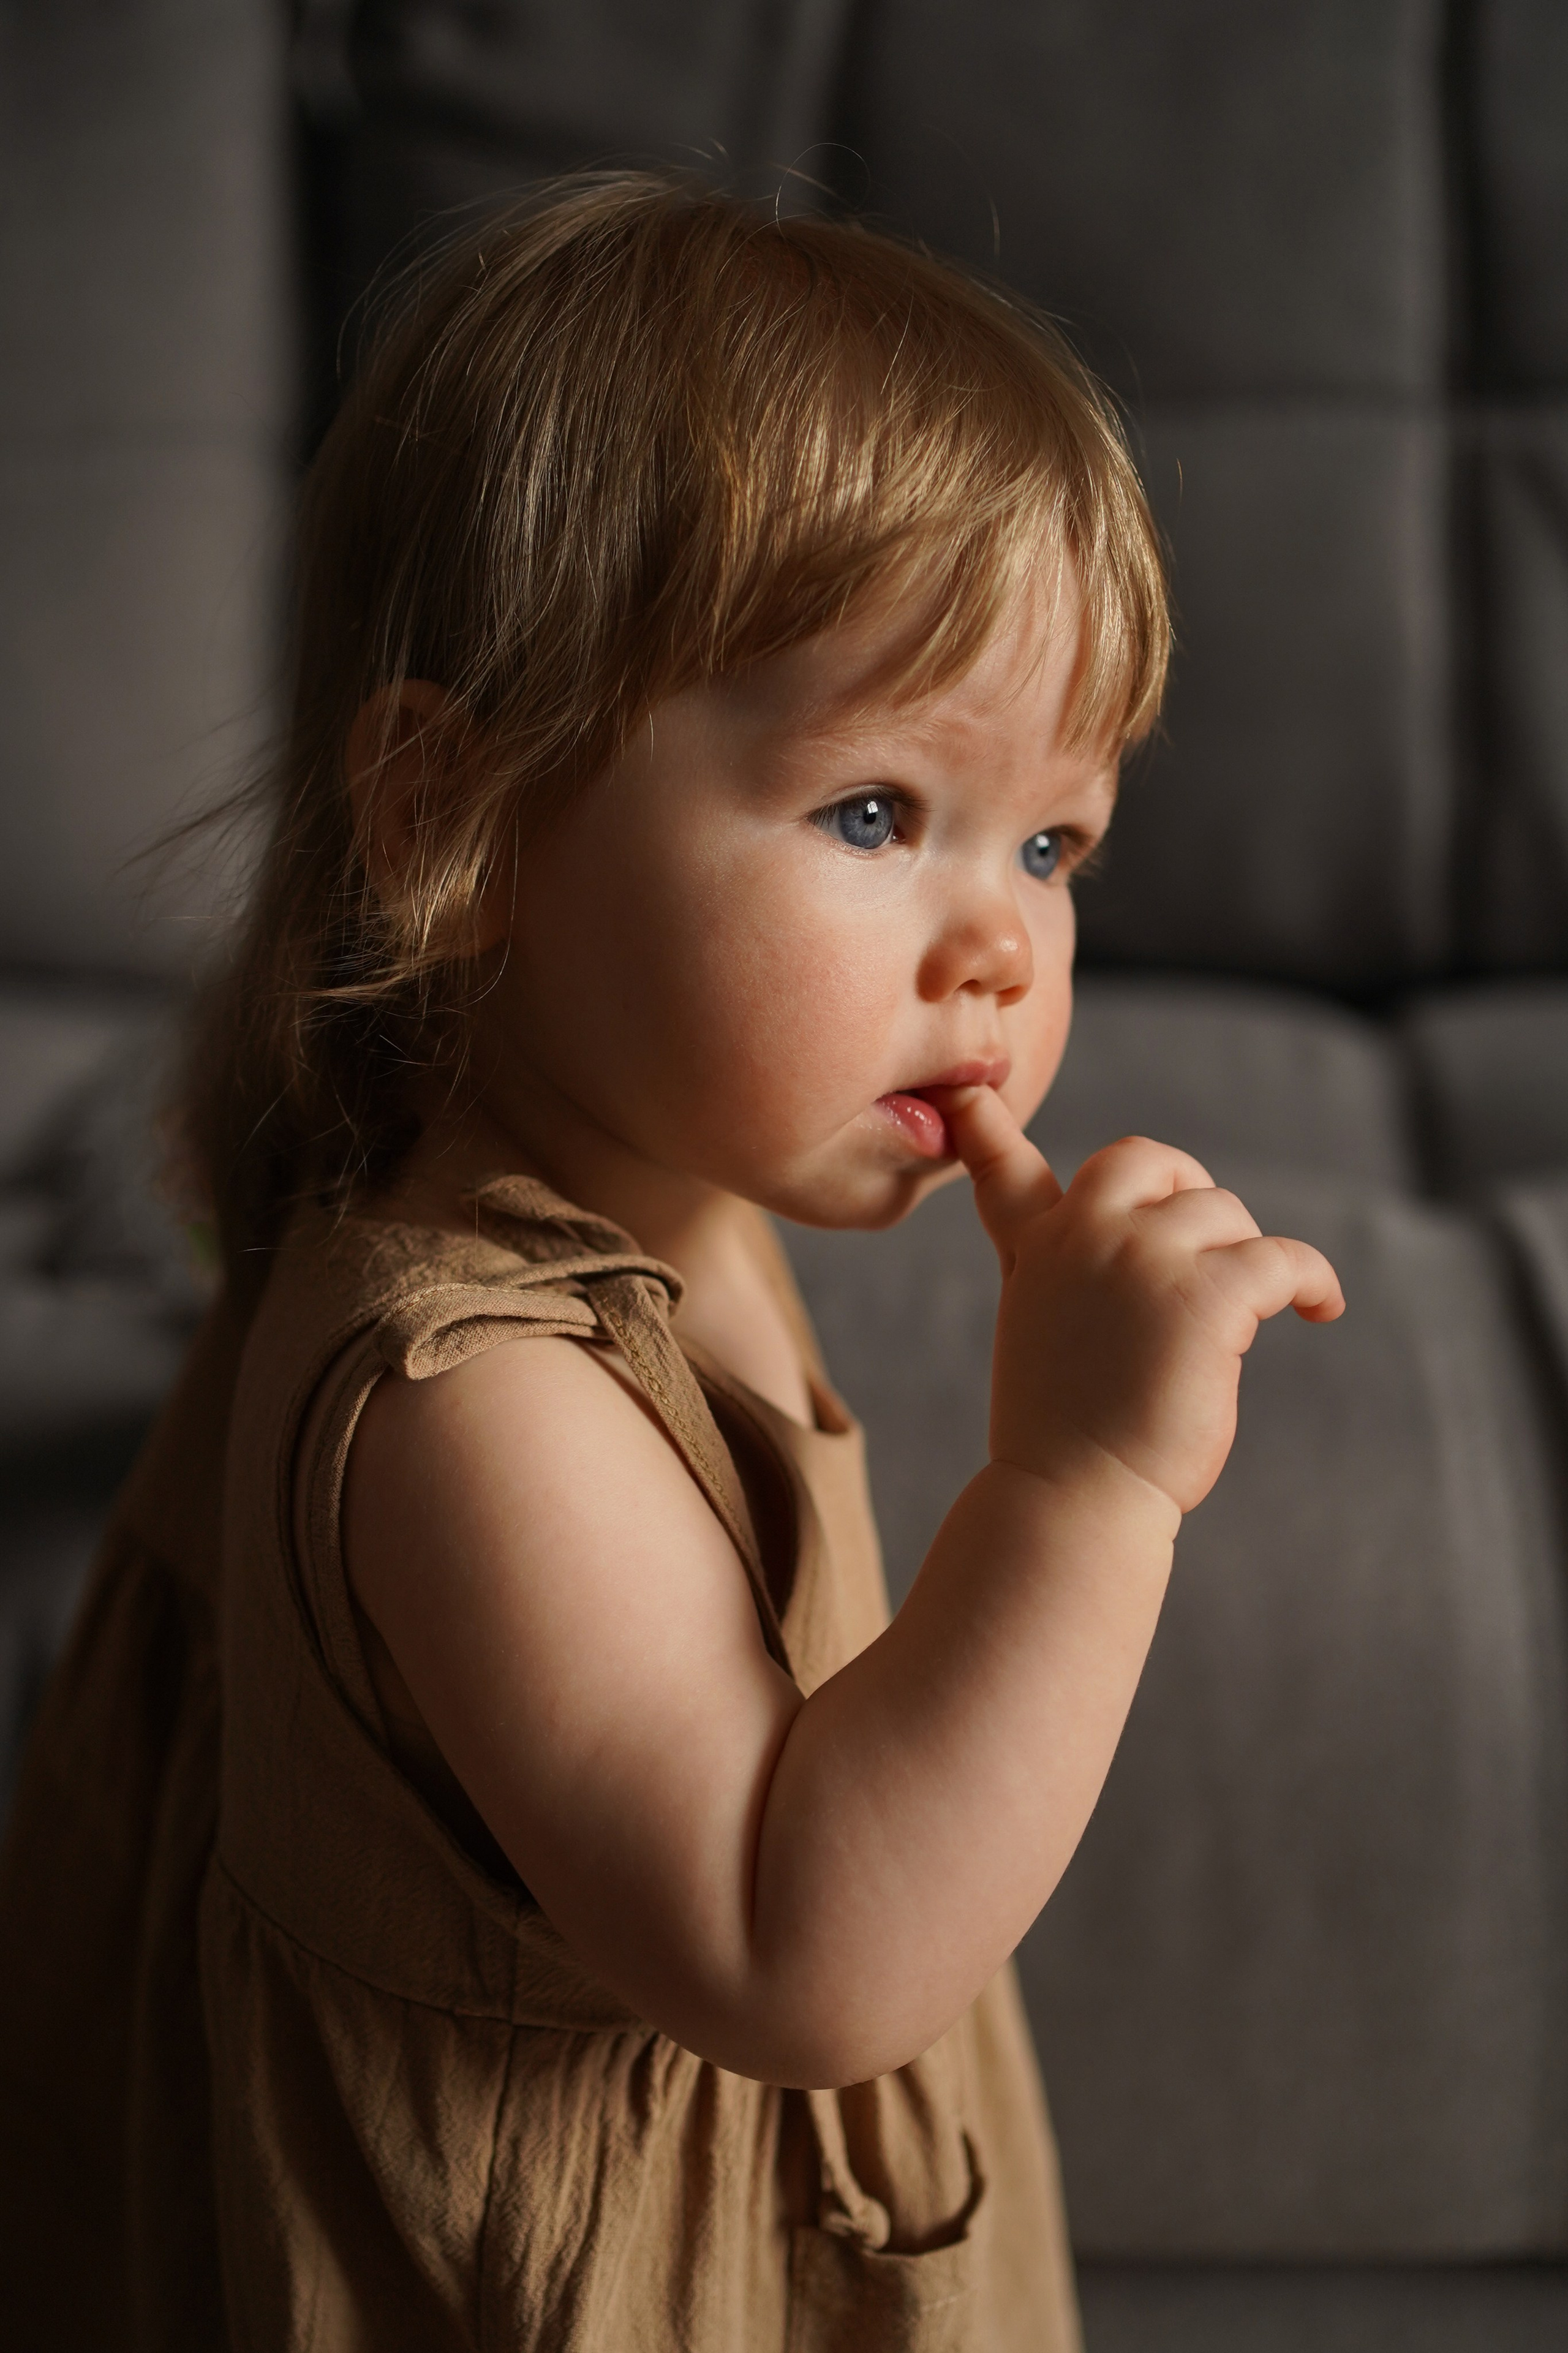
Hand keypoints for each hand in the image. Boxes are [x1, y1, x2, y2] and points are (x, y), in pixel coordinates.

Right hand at [939, 1086, 1344, 1515]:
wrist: (1076, 1496)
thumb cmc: (1063, 1432)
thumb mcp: (1035, 1328)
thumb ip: (1049, 1263)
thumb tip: (1097, 1228)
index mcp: (1037, 1249)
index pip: (1006, 1169)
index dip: (985, 1129)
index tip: (965, 1094)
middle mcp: (1083, 1235)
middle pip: (1150, 1159)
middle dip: (1186, 1190)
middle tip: (1209, 1249)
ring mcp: (1143, 1257)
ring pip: (1224, 1213)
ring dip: (1242, 1261)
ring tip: (1238, 1322)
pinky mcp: (1208, 1293)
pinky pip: (1283, 1257)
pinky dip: (1314, 1281)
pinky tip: (1322, 1309)